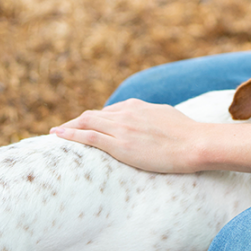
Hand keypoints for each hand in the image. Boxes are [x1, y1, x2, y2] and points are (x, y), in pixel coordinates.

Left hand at [50, 99, 201, 173]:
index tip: (86, 126)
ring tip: (55, 133)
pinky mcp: (120, 144)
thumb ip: (151, 116)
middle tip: (62, 130)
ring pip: (86, 122)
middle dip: (75, 122)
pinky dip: (71, 134)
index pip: (109, 112)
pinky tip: (58, 135)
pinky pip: (89, 136)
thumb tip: (149, 121)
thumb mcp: (166, 117)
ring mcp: (122, 128)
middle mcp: (126, 113)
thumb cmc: (188, 134)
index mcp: (137, 106)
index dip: (94, 119)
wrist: (195, 144)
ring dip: (68, 127)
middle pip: (92, 115)